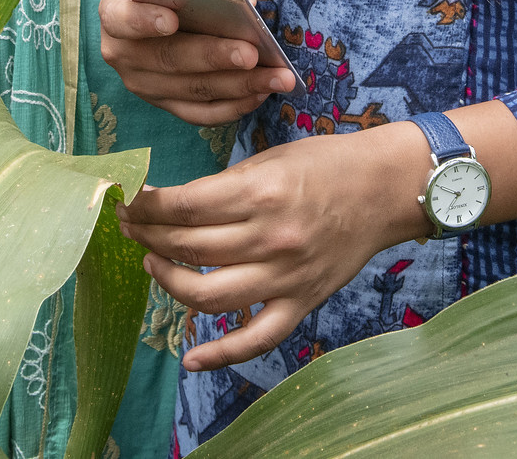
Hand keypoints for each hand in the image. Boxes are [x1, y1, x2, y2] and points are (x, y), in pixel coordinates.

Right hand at [97, 0, 296, 124]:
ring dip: (238, 86)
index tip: (171, 19)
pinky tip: (263, 92)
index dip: (144, 20)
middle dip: (213, 57)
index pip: (122, 18)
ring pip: (191, 90)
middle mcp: (122, 52)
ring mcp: (143, 84)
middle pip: (167, 59)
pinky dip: (234, 106)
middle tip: (250, 53)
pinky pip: (201, 113)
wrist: (174, 5)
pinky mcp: (166, 104)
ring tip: (276, 76)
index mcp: (115, 9)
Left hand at [118, 121, 429, 370]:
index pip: (183, 207)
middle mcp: (270, 239)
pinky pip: (257, 338)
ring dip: (168, 281)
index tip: (128, 200)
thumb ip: (226, 185)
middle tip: (130, 226)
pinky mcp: (302, 302)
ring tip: (154, 263)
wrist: (388, 188)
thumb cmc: (328, 163)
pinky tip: (191, 358)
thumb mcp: (272, 158)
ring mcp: (286, 276)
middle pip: (187, 248)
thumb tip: (173, 203)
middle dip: (147, 236)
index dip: (146, 206)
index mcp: (261, 193)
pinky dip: (221, 354)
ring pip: (207, 295)